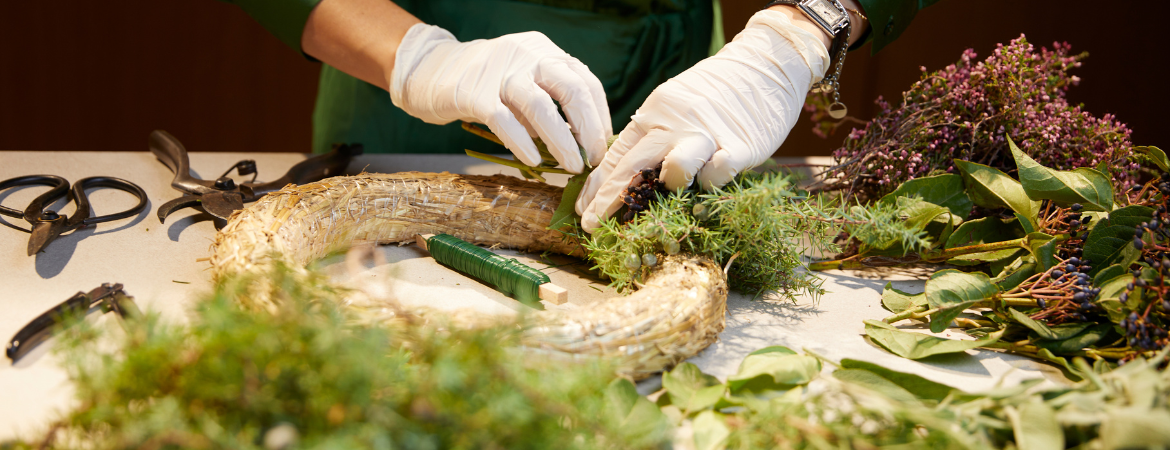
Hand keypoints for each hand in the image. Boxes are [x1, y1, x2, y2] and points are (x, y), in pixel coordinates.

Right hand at [389, 24, 611, 172]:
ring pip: (541, 106)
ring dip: (562, 140)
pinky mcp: (474, 93)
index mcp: (545, 51)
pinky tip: (533, 162)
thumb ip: (549, 104)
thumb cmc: (485, 84)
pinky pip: (505, 120)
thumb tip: (581, 143)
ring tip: (573, 166)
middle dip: (589, 128)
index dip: (600, 115)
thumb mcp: (523, 83)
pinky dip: (522, 143)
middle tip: (596, 159)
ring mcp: (500, 72)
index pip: (585, 81)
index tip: (603, 145)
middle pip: (571, 89)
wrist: (429, 70)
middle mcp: (527, 55)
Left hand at [576, 10, 828, 231]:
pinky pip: (717, 172)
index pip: (616, 155)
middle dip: (608, 200)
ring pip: (673, 168)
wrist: (766, 64)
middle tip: (593, 226)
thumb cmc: (718, 93)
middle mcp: (672, 123)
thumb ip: (654, 136)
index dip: (597, 187)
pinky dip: (711, 181)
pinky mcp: (738, 145)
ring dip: (668, 185)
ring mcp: (705, 134)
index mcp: (653, 114)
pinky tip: (713, 179)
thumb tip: (626, 175)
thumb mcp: (675, 106)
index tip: (582, 212)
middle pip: (632, 165)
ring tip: (670, 191)